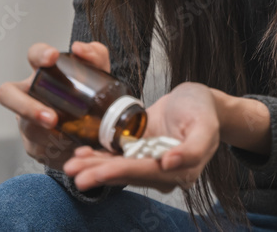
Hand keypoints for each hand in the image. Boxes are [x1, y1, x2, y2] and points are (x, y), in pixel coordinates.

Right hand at [0, 40, 111, 170]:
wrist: (94, 131)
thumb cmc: (92, 95)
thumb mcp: (100, 75)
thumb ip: (95, 55)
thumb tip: (79, 48)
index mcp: (45, 71)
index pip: (34, 55)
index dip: (39, 54)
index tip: (52, 57)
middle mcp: (29, 93)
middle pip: (8, 94)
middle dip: (26, 107)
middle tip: (51, 118)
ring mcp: (27, 120)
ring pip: (26, 127)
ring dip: (46, 135)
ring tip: (67, 140)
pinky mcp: (32, 144)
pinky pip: (38, 149)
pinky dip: (55, 150)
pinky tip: (68, 150)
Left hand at [62, 82, 219, 193]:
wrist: (199, 102)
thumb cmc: (203, 111)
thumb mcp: (205, 125)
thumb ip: (193, 149)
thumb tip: (168, 164)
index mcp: (181, 170)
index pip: (146, 172)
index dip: (121, 173)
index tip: (99, 173)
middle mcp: (162, 172)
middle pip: (127, 174)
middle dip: (99, 173)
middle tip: (74, 170)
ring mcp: (149, 163)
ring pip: (118, 168)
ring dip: (94, 166)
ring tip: (71, 164)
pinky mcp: (139, 152)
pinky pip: (117, 157)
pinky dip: (98, 156)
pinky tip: (82, 152)